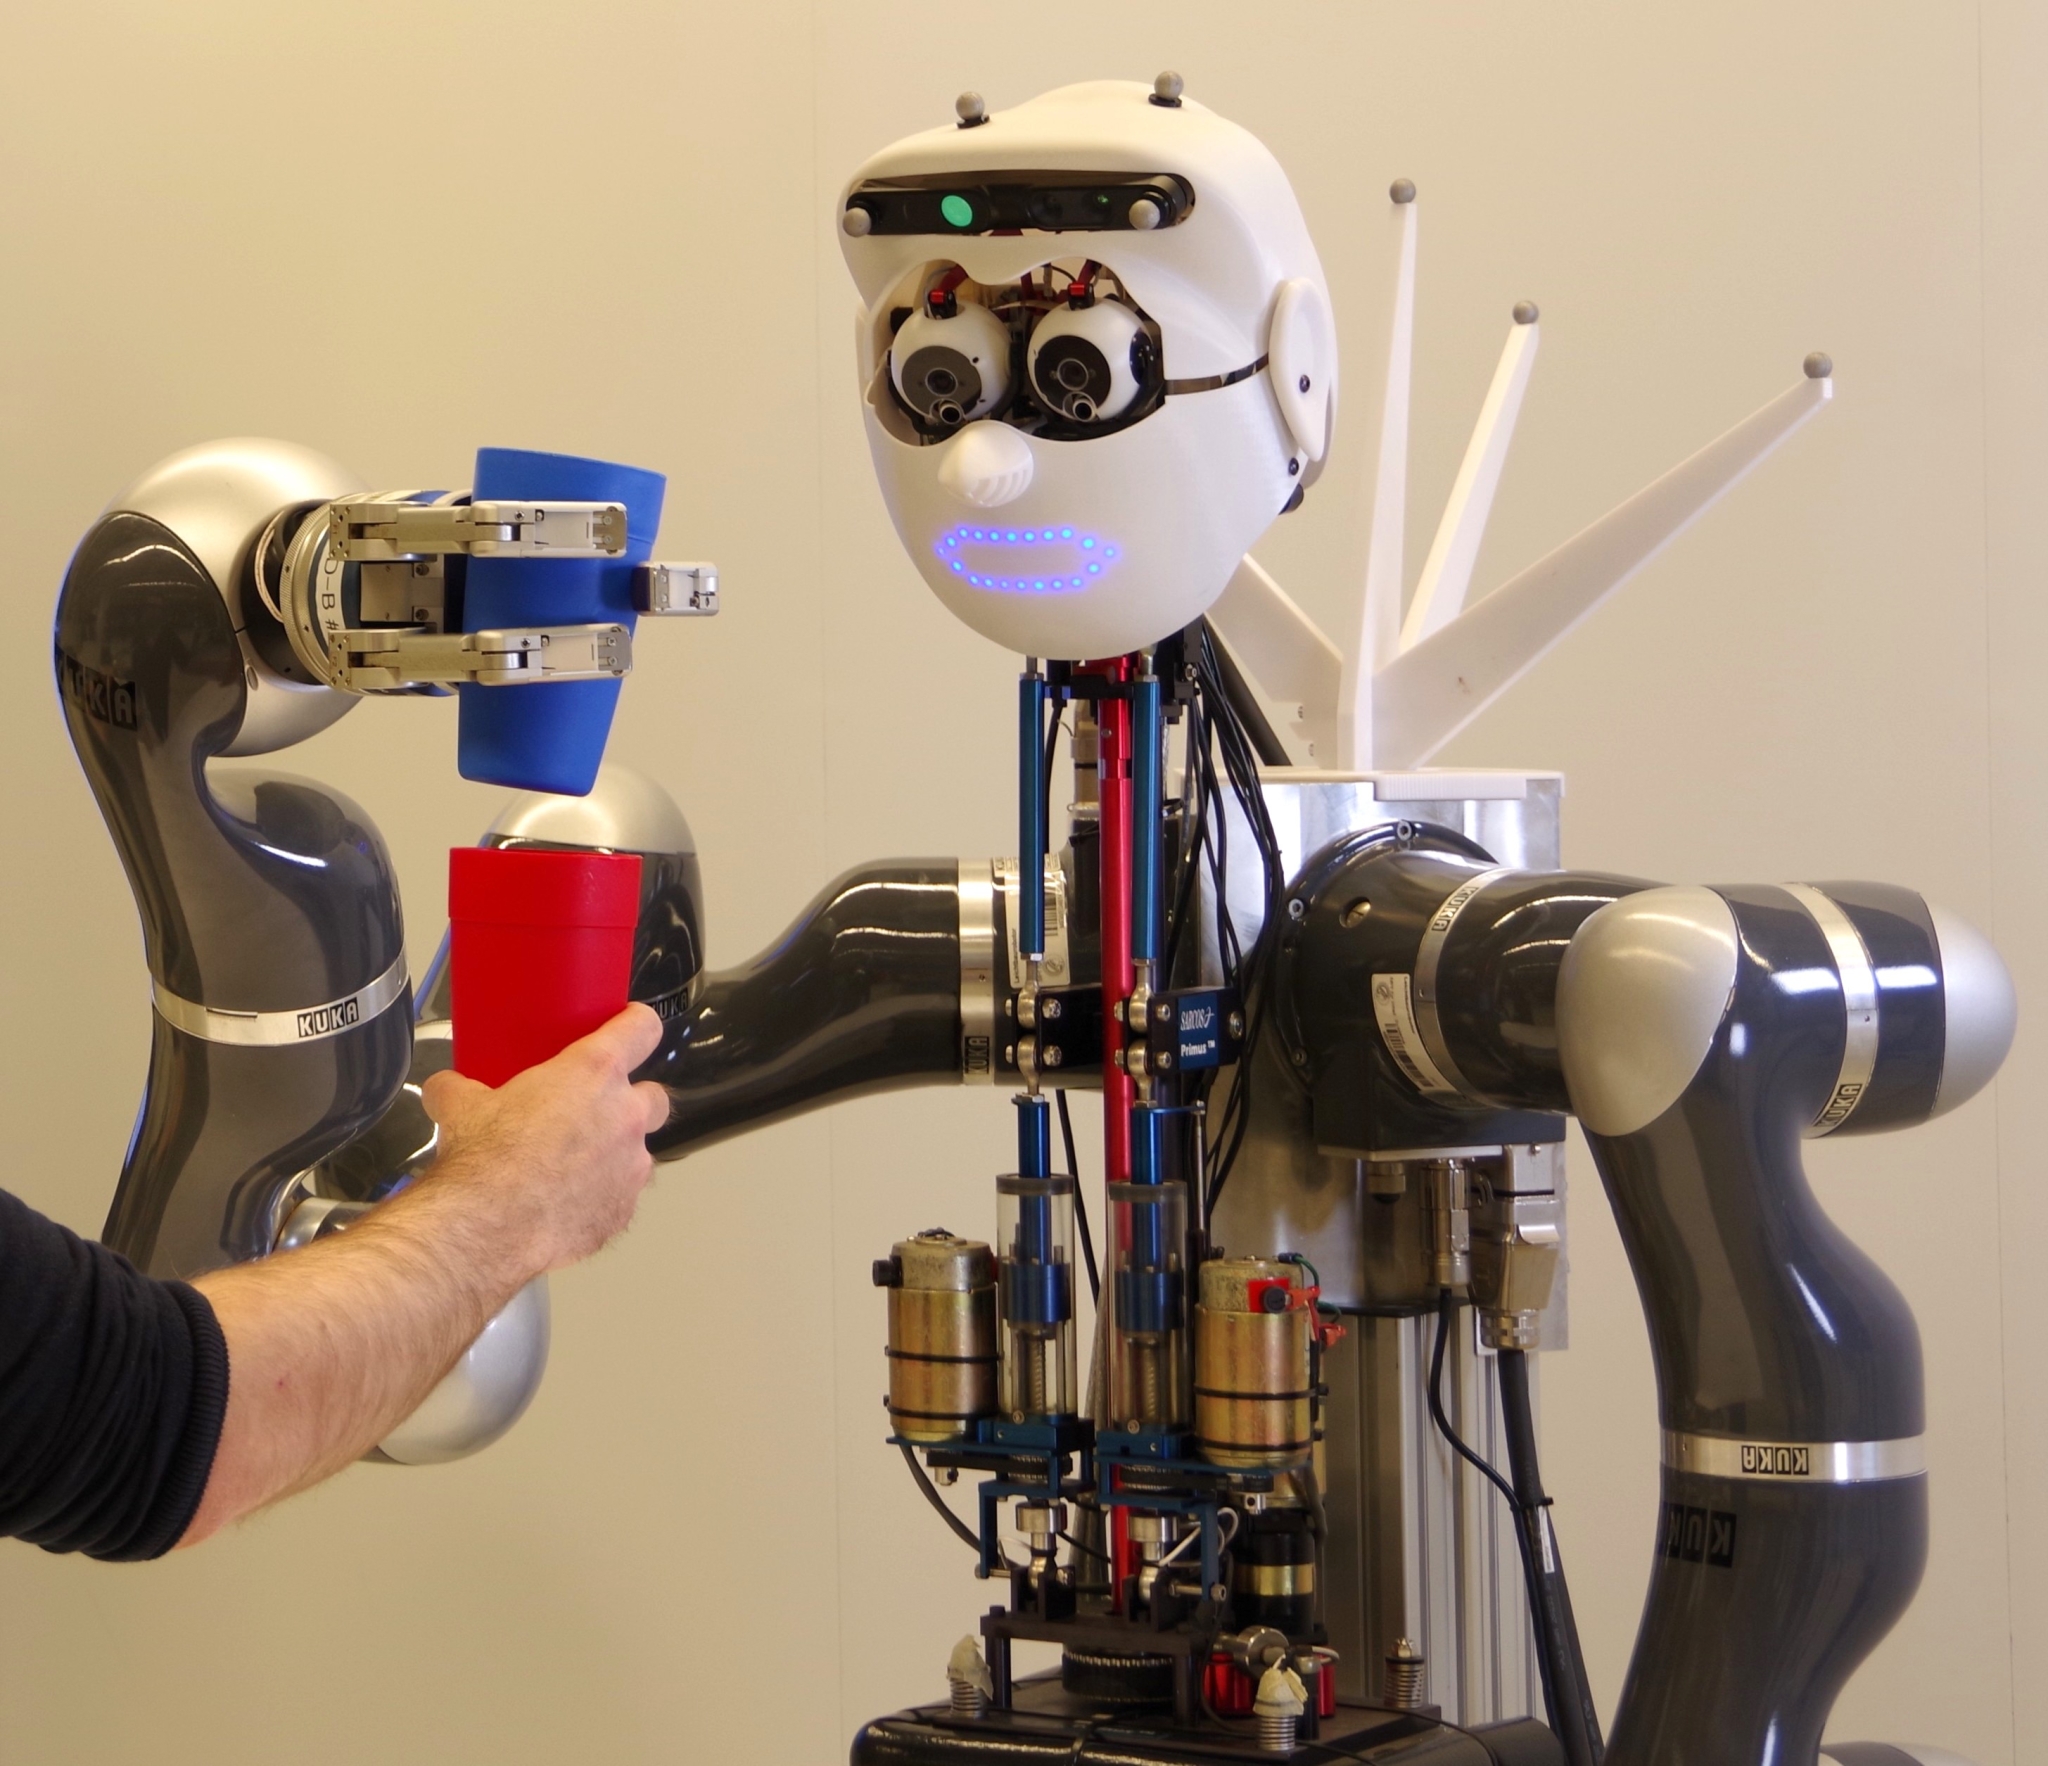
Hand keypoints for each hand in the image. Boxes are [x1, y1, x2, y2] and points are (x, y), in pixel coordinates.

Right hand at [420, 1004, 670, 1274]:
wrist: (488, 1228)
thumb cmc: (485, 1159)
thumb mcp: (461, 1107)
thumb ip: (460, 1089)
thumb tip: (445, 1089)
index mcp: (594, 1073)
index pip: (641, 1028)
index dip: (637, 1024)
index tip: (631, 1026)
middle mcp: (625, 1116)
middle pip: (654, 1097)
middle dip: (631, 1103)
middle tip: (594, 1112)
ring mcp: (630, 1167)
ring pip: (638, 1154)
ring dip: (613, 1156)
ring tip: (570, 1168)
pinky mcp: (623, 1212)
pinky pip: (620, 1198)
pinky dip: (600, 1199)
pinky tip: (565, 1206)